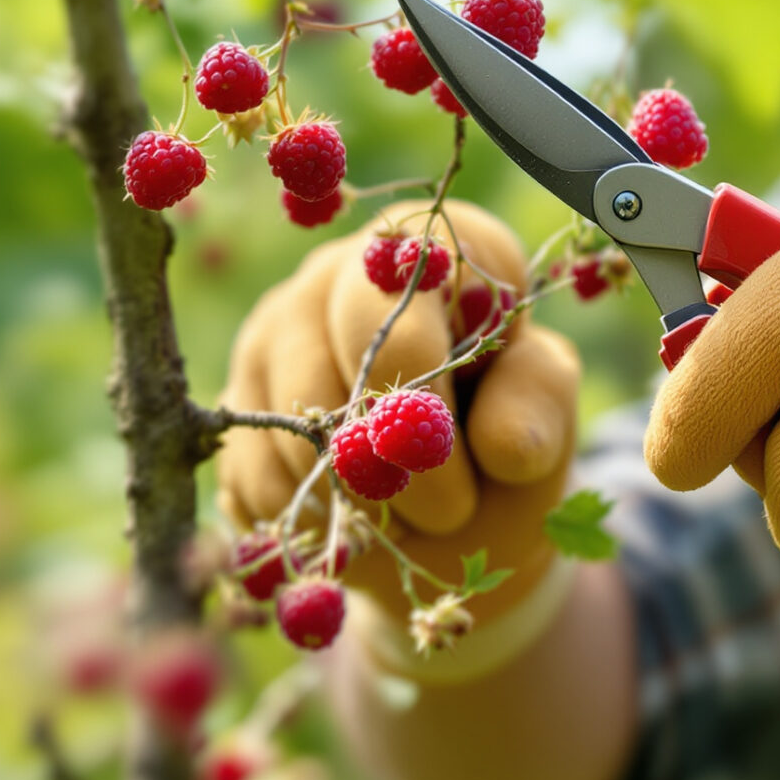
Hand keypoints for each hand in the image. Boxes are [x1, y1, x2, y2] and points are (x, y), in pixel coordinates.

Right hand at [215, 202, 579, 623]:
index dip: (426, 390)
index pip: (403, 298)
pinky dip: (310, 519)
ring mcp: (272, 336)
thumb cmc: (504, 448)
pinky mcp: (237, 406)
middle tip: (443, 513)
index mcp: (427, 254)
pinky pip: (254, 472)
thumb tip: (503, 444)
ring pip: (289, 420)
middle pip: (330, 354)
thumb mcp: (543, 420)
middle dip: (391, 453)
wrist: (451, 525)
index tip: (459, 460)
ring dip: (353, 497)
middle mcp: (336, 274)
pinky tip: (354, 521)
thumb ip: (537, 407)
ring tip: (407, 517)